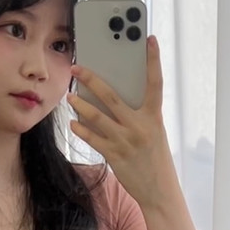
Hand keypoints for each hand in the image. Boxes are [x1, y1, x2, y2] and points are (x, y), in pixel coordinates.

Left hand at [66, 35, 175, 207]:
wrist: (159, 191)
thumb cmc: (155, 159)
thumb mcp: (154, 133)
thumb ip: (139, 115)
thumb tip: (113, 99)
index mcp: (154, 117)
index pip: (155, 82)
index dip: (153, 60)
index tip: (149, 38)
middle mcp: (140, 126)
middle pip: (112, 96)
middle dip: (92, 80)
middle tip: (77, 69)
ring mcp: (126, 141)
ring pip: (97, 116)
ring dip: (80, 105)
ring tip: (70, 98)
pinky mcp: (115, 155)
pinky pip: (93, 138)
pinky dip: (81, 129)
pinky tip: (74, 123)